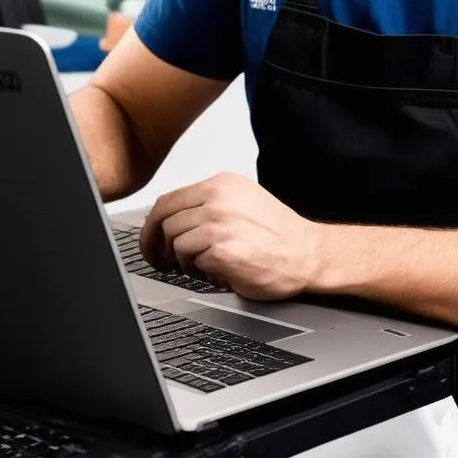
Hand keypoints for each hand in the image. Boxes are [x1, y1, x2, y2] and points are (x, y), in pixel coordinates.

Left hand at [139, 173, 323, 300]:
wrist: (308, 254)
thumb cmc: (278, 233)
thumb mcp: (243, 200)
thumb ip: (208, 202)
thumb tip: (169, 218)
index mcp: (222, 184)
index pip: (168, 200)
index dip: (152, 225)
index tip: (150, 239)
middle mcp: (218, 200)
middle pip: (165, 222)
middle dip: (159, 246)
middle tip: (163, 260)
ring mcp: (220, 225)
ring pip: (175, 243)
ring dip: (184, 261)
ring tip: (203, 266)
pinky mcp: (222, 252)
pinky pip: (193, 263)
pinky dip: (201, 273)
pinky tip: (218, 272)